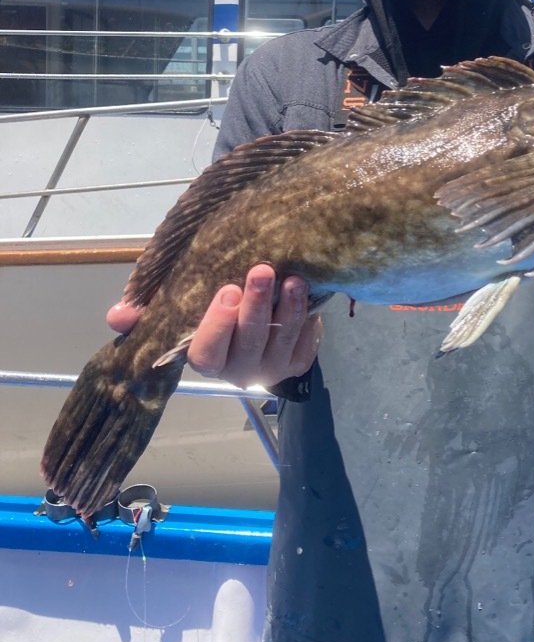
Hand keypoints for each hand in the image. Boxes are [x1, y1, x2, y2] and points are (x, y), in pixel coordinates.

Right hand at [107, 264, 321, 387]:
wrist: (260, 311)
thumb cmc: (216, 307)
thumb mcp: (182, 303)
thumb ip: (150, 309)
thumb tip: (118, 316)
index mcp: (206, 360)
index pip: (207, 353)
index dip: (217, 325)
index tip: (226, 290)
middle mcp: (239, 371)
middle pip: (249, 343)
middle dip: (256, 306)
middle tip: (262, 270)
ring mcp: (272, 368)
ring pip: (282, 340)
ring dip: (289, 308)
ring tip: (293, 279)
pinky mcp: (299, 361)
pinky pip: (306, 342)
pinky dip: (308, 318)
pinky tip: (307, 294)